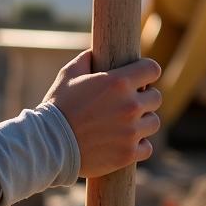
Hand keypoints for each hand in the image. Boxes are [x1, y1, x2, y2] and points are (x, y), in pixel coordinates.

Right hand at [43, 50, 161, 177]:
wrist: (49, 144)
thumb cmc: (57, 107)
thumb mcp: (68, 74)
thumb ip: (87, 59)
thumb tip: (95, 52)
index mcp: (118, 82)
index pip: (152, 69)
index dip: (147, 72)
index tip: (141, 78)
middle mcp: (130, 106)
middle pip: (156, 97)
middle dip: (145, 97)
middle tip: (129, 102)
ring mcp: (131, 132)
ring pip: (154, 122)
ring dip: (143, 122)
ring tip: (128, 123)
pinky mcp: (128, 154)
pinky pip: (147, 147)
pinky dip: (139, 145)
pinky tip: (126, 142)